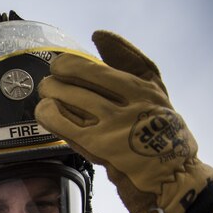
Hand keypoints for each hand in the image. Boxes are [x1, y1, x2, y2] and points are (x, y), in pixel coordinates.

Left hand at [36, 31, 212, 212]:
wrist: (168, 176)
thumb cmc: (159, 131)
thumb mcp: (154, 90)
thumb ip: (129, 62)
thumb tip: (99, 36)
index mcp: (142, 88)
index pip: (95, 66)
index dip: (71, 63)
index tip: (62, 66)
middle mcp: (127, 104)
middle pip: (78, 78)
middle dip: (56, 77)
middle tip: (50, 82)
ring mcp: (111, 126)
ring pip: (67, 98)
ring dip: (50, 94)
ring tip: (47, 96)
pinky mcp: (96, 146)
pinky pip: (62, 123)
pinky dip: (48, 115)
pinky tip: (45, 113)